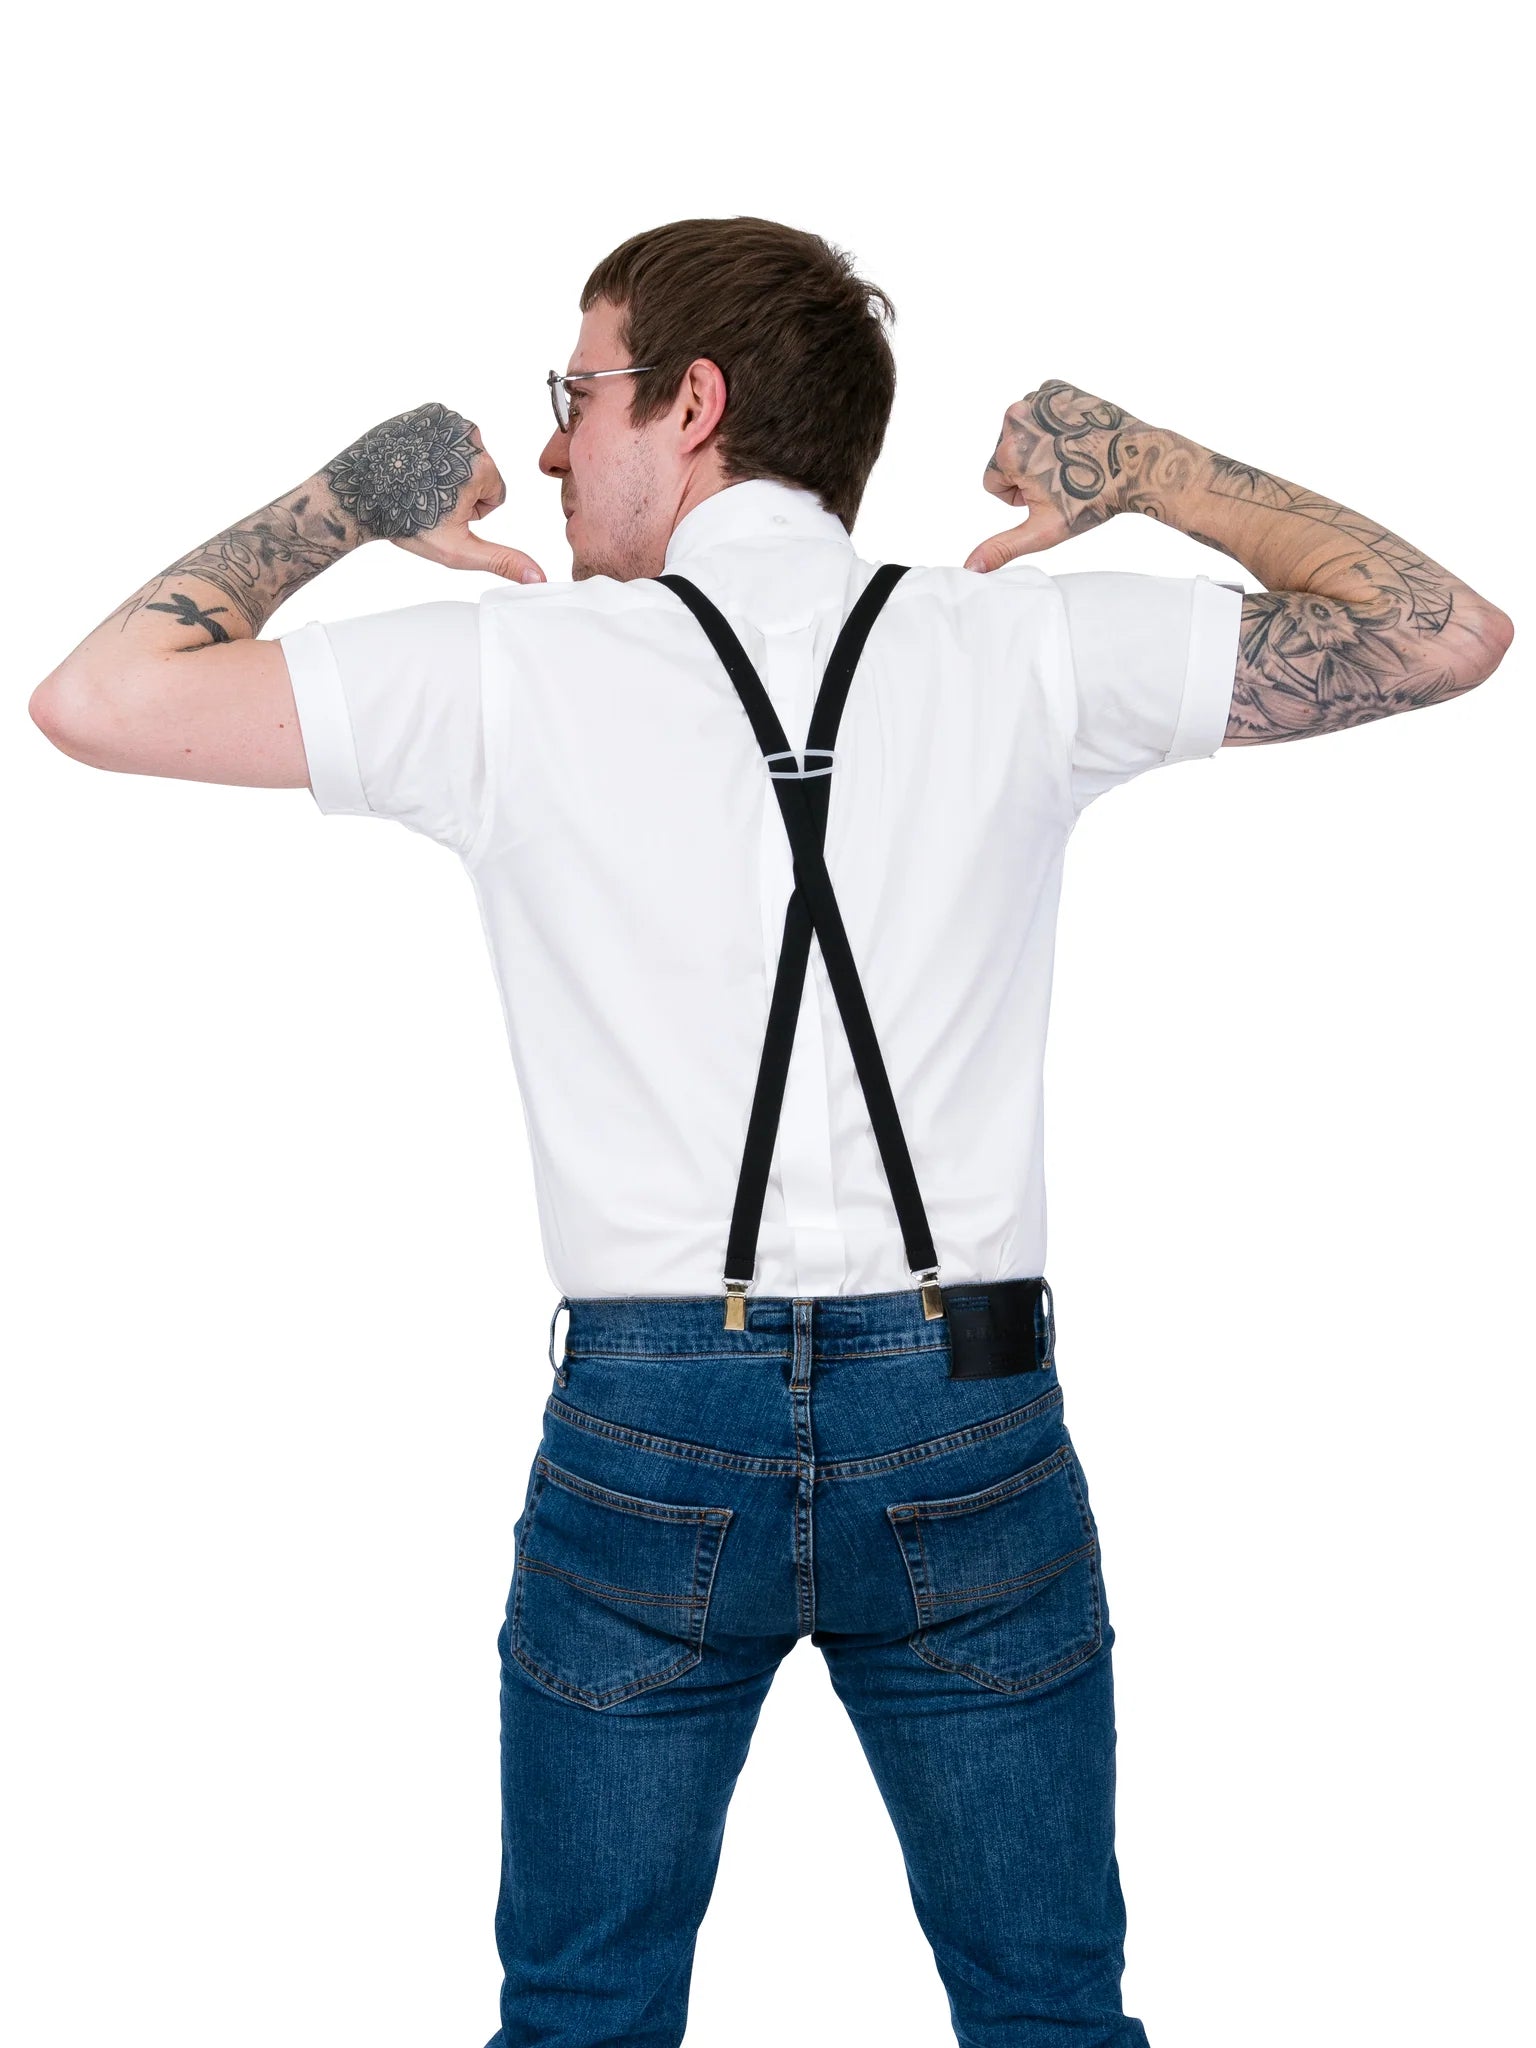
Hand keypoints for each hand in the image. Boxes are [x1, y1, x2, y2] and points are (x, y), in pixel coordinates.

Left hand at [325, 402, 546, 582]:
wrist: (357, 493)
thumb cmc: (403, 521)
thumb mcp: (458, 549)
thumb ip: (502, 561)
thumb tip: (537, 577)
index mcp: (482, 467)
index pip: (496, 495)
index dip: (472, 510)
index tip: (443, 509)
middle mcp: (469, 436)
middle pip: (482, 471)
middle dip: (461, 488)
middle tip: (428, 497)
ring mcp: (446, 420)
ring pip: (464, 454)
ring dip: (447, 468)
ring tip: (419, 480)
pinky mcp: (428, 412)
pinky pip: (446, 436)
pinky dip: (432, 449)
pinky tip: (413, 461)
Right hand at [964, 379, 1143, 571]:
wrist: (1137, 463)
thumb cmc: (1094, 499)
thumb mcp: (1043, 530)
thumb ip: (1003, 546)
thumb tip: (971, 566)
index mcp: (1007, 452)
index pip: (992, 482)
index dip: (1018, 495)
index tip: (1048, 492)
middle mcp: (1016, 418)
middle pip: (1005, 456)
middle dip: (1026, 469)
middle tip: (1062, 477)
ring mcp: (1037, 399)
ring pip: (1022, 434)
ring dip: (1039, 447)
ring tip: (1071, 457)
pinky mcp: (1055, 388)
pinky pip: (1039, 412)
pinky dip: (1052, 424)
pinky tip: (1074, 436)